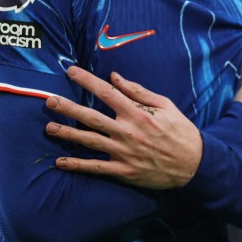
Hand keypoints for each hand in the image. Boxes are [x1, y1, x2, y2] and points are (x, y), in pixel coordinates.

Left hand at [45, 66, 201, 188]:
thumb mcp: (165, 105)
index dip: (86, 80)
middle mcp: (127, 131)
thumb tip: (115, 77)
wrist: (193, 164)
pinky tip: (60, 162)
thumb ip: (138, 91)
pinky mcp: (123, 170)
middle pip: (91, 117)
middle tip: (48, 100)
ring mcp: (123, 152)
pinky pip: (96, 167)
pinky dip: (77, 165)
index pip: (106, 92)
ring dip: (67, 134)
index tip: (70, 71)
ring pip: (89, 141)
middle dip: (68, 107)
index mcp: (137, 113)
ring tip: (49, 127)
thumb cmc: (180, 131)